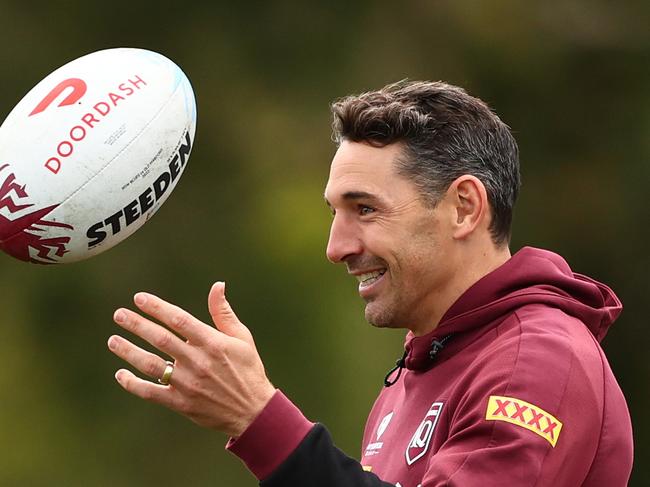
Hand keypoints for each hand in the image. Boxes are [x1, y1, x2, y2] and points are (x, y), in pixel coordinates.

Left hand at [107, 282, 275, 437]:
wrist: (253, 410)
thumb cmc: (248, 369)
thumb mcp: (242, 337)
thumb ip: (223, 312)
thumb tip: (217, 285)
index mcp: (212, 343)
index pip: (179, 319)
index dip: (157, 307)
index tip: (139, 298)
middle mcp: (198, 361)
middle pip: (160, 339)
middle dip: (137, 325)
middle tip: (119, 315)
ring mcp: (187, 384)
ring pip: (151, 365)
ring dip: (129, 351)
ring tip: (113, 340)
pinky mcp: (181, 403)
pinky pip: (151, 393)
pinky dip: (133, 384)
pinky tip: (121, 374)